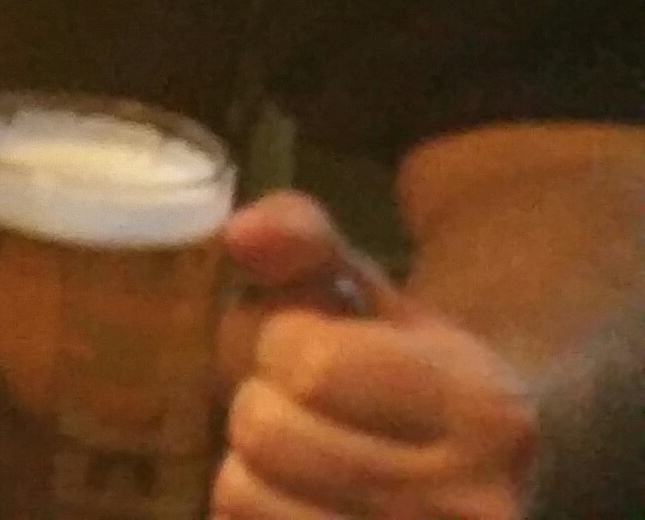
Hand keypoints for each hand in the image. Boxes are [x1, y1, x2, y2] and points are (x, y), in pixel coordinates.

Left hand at [218, 191, 539, 519]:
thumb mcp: (366, 288)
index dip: (282, 341)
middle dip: (261, 399)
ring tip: (300, 449)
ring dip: (248, 461)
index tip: (311, 345)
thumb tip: (243, 234)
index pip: (311, 364)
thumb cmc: (401, 365)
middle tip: (300, 402)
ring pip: (244, 494)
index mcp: (483, 409)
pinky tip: (296, 492)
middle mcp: (471, 503)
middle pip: (268, 432)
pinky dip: (250, 506)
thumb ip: (304, 238)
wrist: (469, 470)